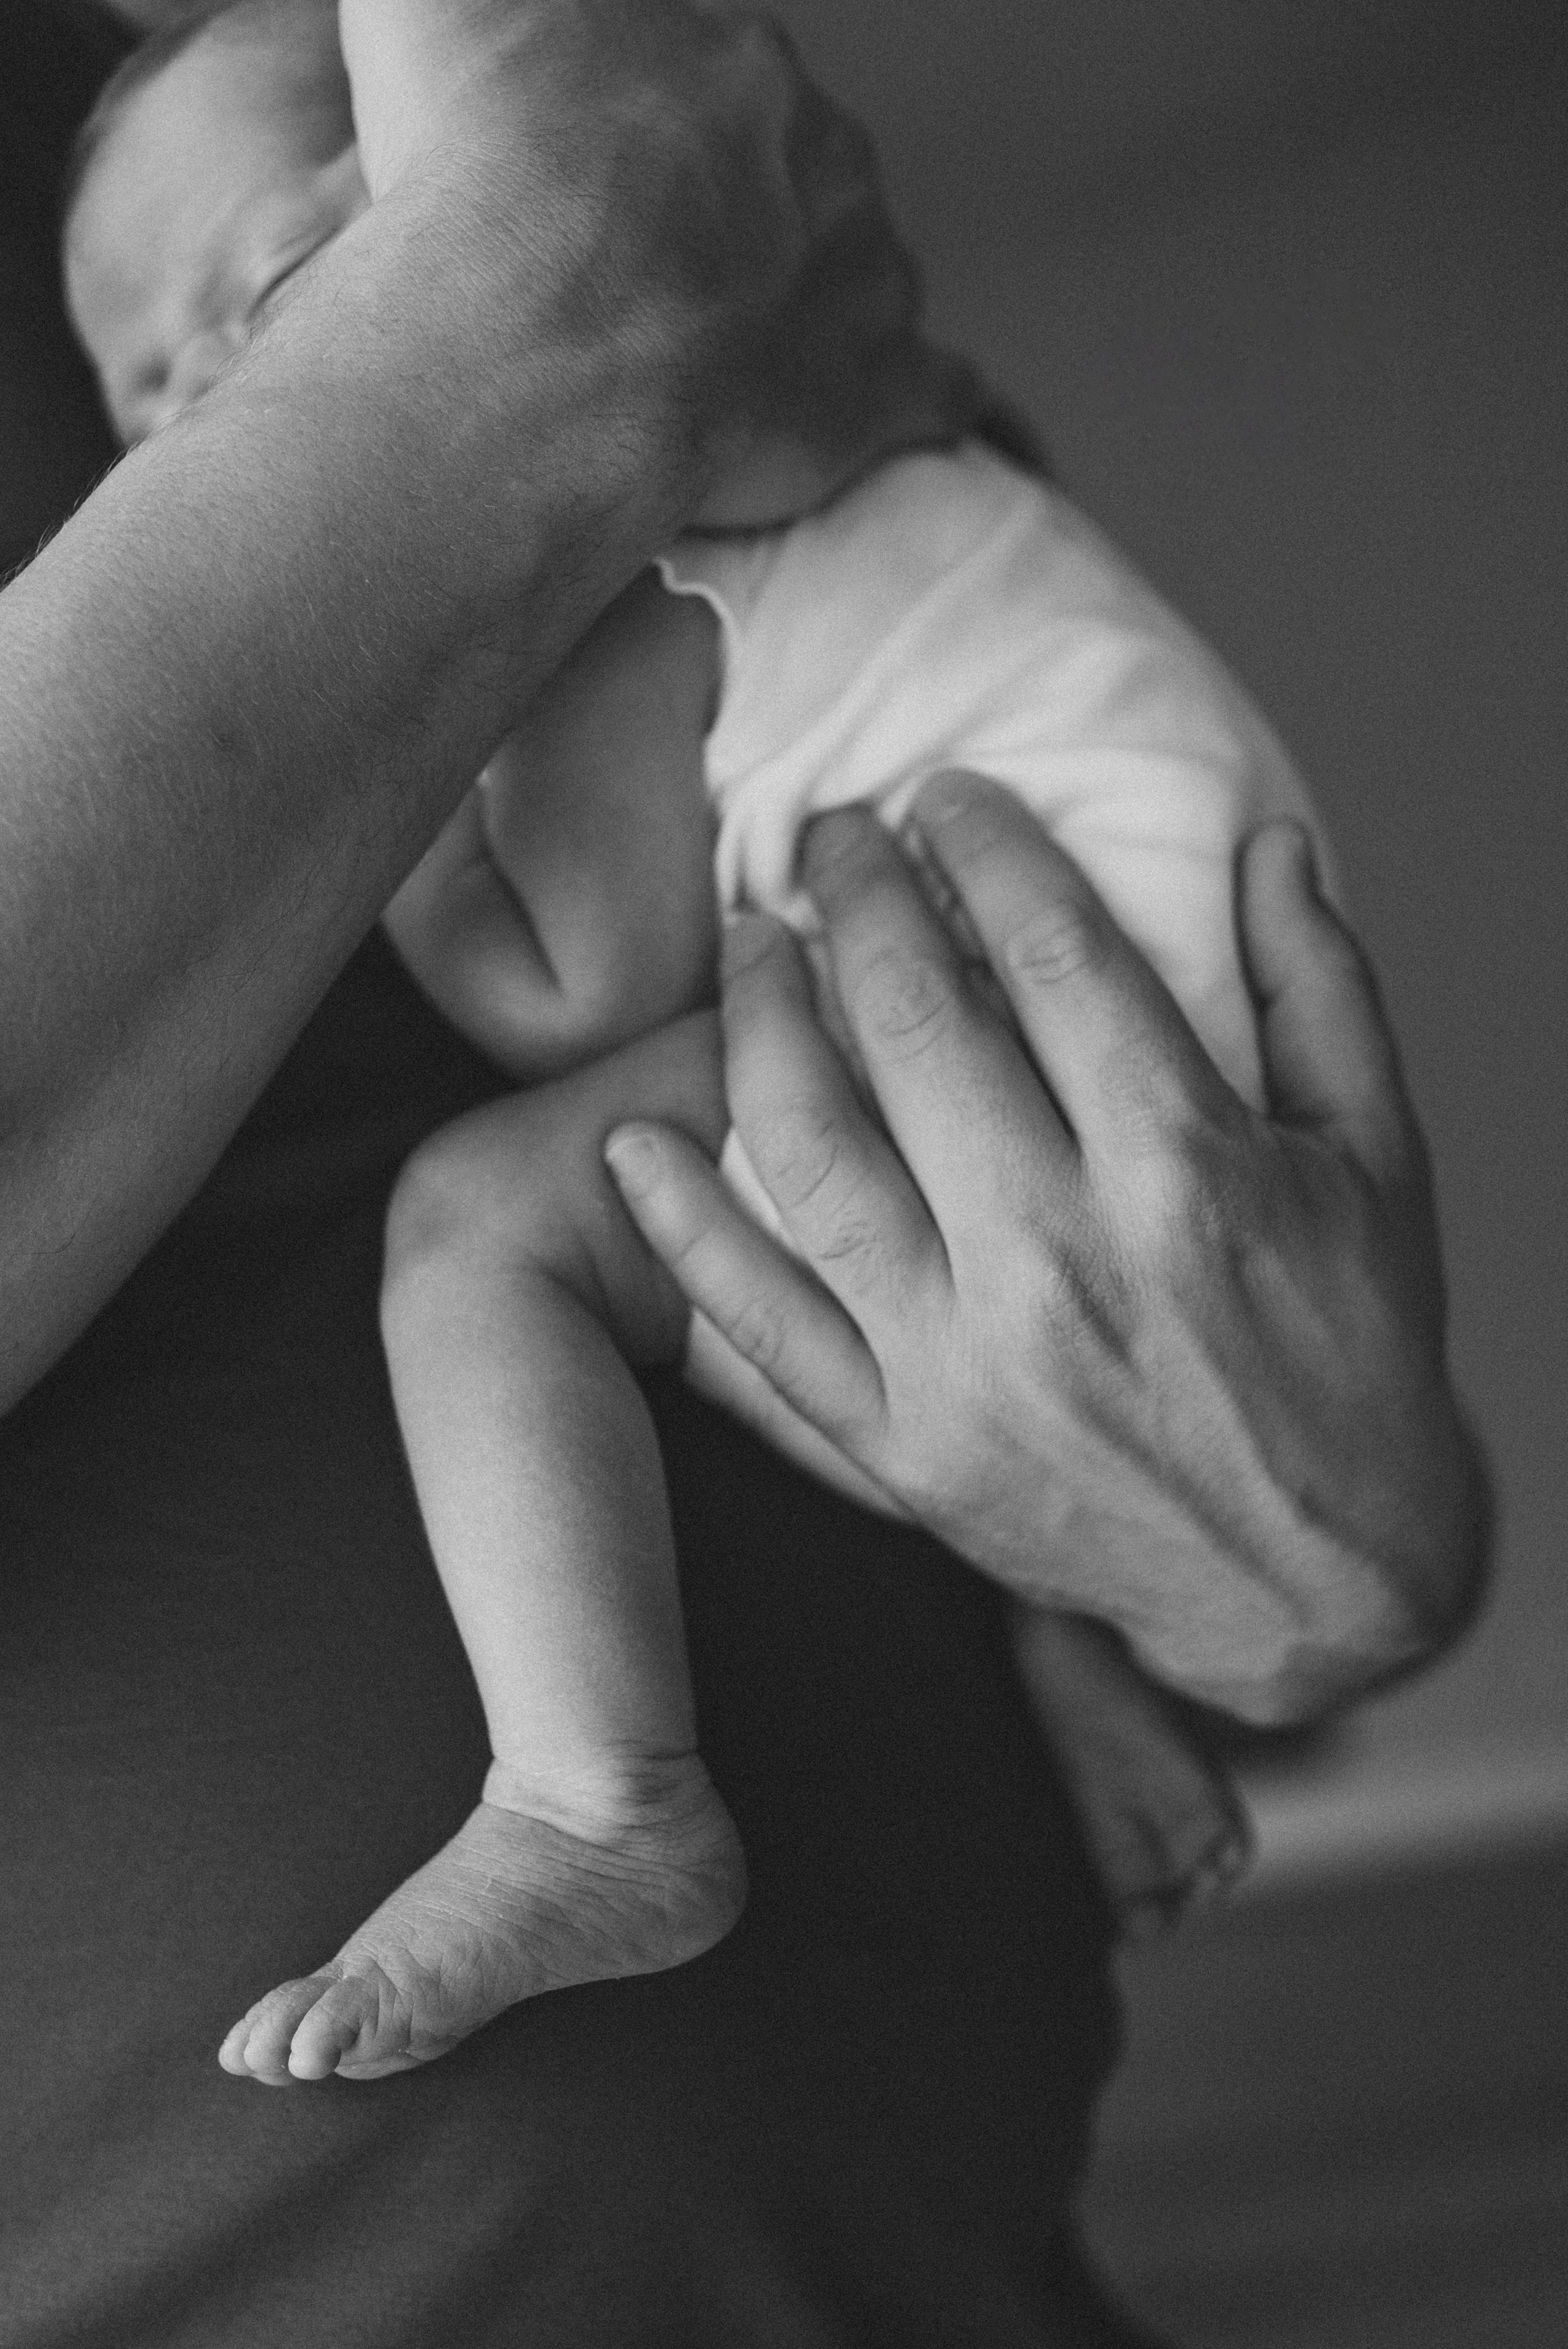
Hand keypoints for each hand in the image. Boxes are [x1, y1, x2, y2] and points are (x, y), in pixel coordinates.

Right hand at [338, 0, 976, 525]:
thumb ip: (458, 0)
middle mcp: (820, 147)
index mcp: (728, 57)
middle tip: (638, 284)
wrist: (534, 331)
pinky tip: (904, 414)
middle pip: (784, 170)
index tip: (587, 186)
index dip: (637, 138)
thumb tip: (479, 11)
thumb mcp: (428, 3)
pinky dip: (922, 399)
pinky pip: (935, 390)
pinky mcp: (879, 394)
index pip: (700, 81)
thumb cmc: (475, 166)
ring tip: (726, 360)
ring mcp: (865, 270)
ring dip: (809, 299)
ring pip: (857, 264)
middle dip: (723, 217)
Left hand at [604, 776, 1490, 1725]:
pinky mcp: (902, 1447)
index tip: (947, 797)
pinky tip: (634, 1141)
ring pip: (813, 1152)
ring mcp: (964, 1363)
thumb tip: (1263, 837)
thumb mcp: (1378, 1163)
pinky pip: (760, 1328)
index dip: (986, 847)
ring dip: (761, 1020)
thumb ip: (1317, 991)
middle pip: (915, 1025)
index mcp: (1186, 1172)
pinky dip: (683, 1232)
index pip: (1054, 953)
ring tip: (753, 941)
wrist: (1317, 1589)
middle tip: (835, 835)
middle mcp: (1061, 1261)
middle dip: (861, 896)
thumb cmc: (1352, 1361)